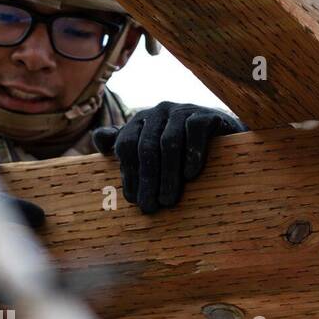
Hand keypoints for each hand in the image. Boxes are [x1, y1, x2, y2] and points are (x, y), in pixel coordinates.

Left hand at [93, 102, 244, 213]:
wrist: (222, 141)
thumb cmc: (180, 150)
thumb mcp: (149, 148)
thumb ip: (122, 144)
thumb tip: (97, 138)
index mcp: (140, 121)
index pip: (126, 146)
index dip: (128, 174)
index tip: (133, 201)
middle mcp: (158, 112)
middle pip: (146, 147)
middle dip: (147, 180)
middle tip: (150, 207)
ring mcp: (182, 110)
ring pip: (169, 143)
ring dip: (168, 175)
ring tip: (168, 200)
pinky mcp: (205, 114)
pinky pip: (194, 131)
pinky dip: (192, 153)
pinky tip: (191, 175)